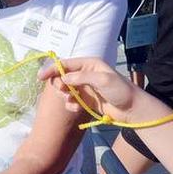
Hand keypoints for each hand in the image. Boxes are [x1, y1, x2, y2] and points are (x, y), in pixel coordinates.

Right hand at [38, 58, 172, 125]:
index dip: (53, 69)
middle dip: (59, 84)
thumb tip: (64, 78)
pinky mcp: (86, 100)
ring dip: (65, 96)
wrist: (131, 109)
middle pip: (63, 76)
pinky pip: (71, 101)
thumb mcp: (102, 80)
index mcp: (90, 64)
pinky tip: (76, 109)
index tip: (41, 77)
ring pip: (66, 89)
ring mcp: (85, 88)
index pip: (67, 64)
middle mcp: (85, 74)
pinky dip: (70, 105)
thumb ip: (82, 77)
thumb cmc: (120, 91)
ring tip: (71, 101)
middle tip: (62, 92)